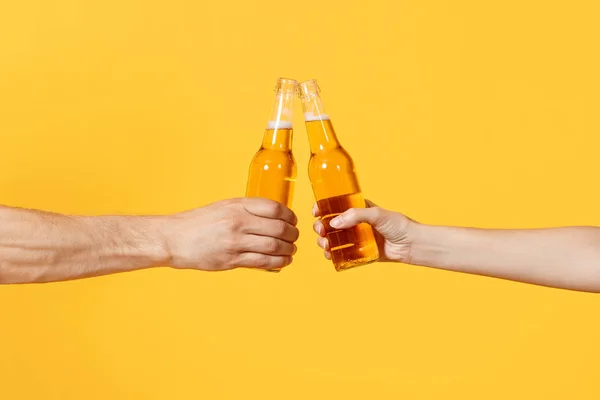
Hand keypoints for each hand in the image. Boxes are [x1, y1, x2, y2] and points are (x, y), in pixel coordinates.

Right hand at [162, 198, 298, 270]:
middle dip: (292, 234)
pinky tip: (284, 261)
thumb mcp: (224, 206)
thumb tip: (274, 216)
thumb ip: (247, 210)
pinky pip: (263, 262)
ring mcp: (235, 242)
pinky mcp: (231, 260)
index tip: (293, 221)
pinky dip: (278, 262)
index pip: (274, 208)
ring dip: (288, 250)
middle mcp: (238, 222)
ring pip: (274, 246)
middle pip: (278, 228)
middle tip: (295, 237)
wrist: (174, 238)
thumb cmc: (199, 222)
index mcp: (237, 206)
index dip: (289, 215)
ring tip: (291, 250)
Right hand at [312, 199, 414, 262]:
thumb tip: (334, 223)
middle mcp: (355, 223)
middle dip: (320, 227)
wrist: (411, 245)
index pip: (336, 205)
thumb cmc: (398, 225)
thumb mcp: (377, 214)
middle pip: (330, 223)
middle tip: (321, 231)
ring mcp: (356, 238)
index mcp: (358, 208)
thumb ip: (355, 215)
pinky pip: (342, 253)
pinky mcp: (359, 252)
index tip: (316, 211)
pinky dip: (332, 254)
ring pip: (333, 239)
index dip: (323, 207)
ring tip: (325, 244)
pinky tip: (330, 254)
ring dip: (324, 241)